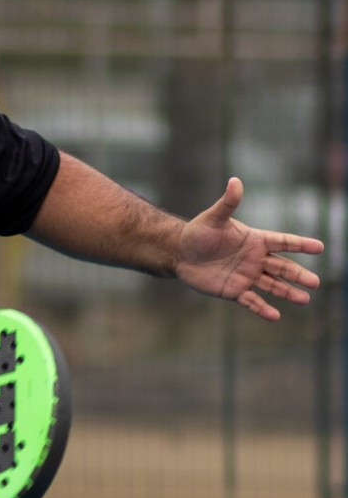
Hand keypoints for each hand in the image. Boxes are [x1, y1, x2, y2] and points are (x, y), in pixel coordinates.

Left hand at [175, 177, 323, 321]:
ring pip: (272, 285)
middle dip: (298, 275)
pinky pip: (251, 300)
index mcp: (255, 240)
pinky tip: (275, 316)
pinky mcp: (234, 290)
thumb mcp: (213, 218)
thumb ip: (228, 203)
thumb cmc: (197, 233)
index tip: (319, 247)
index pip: (282, 241)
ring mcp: (246, 275)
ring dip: (288, 292)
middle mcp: (255, 259)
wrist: (179, 253)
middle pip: (282, 267)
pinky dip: (262, 308)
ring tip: (304, 300)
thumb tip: (235, 181)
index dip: (300, 244)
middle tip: (315, 283)